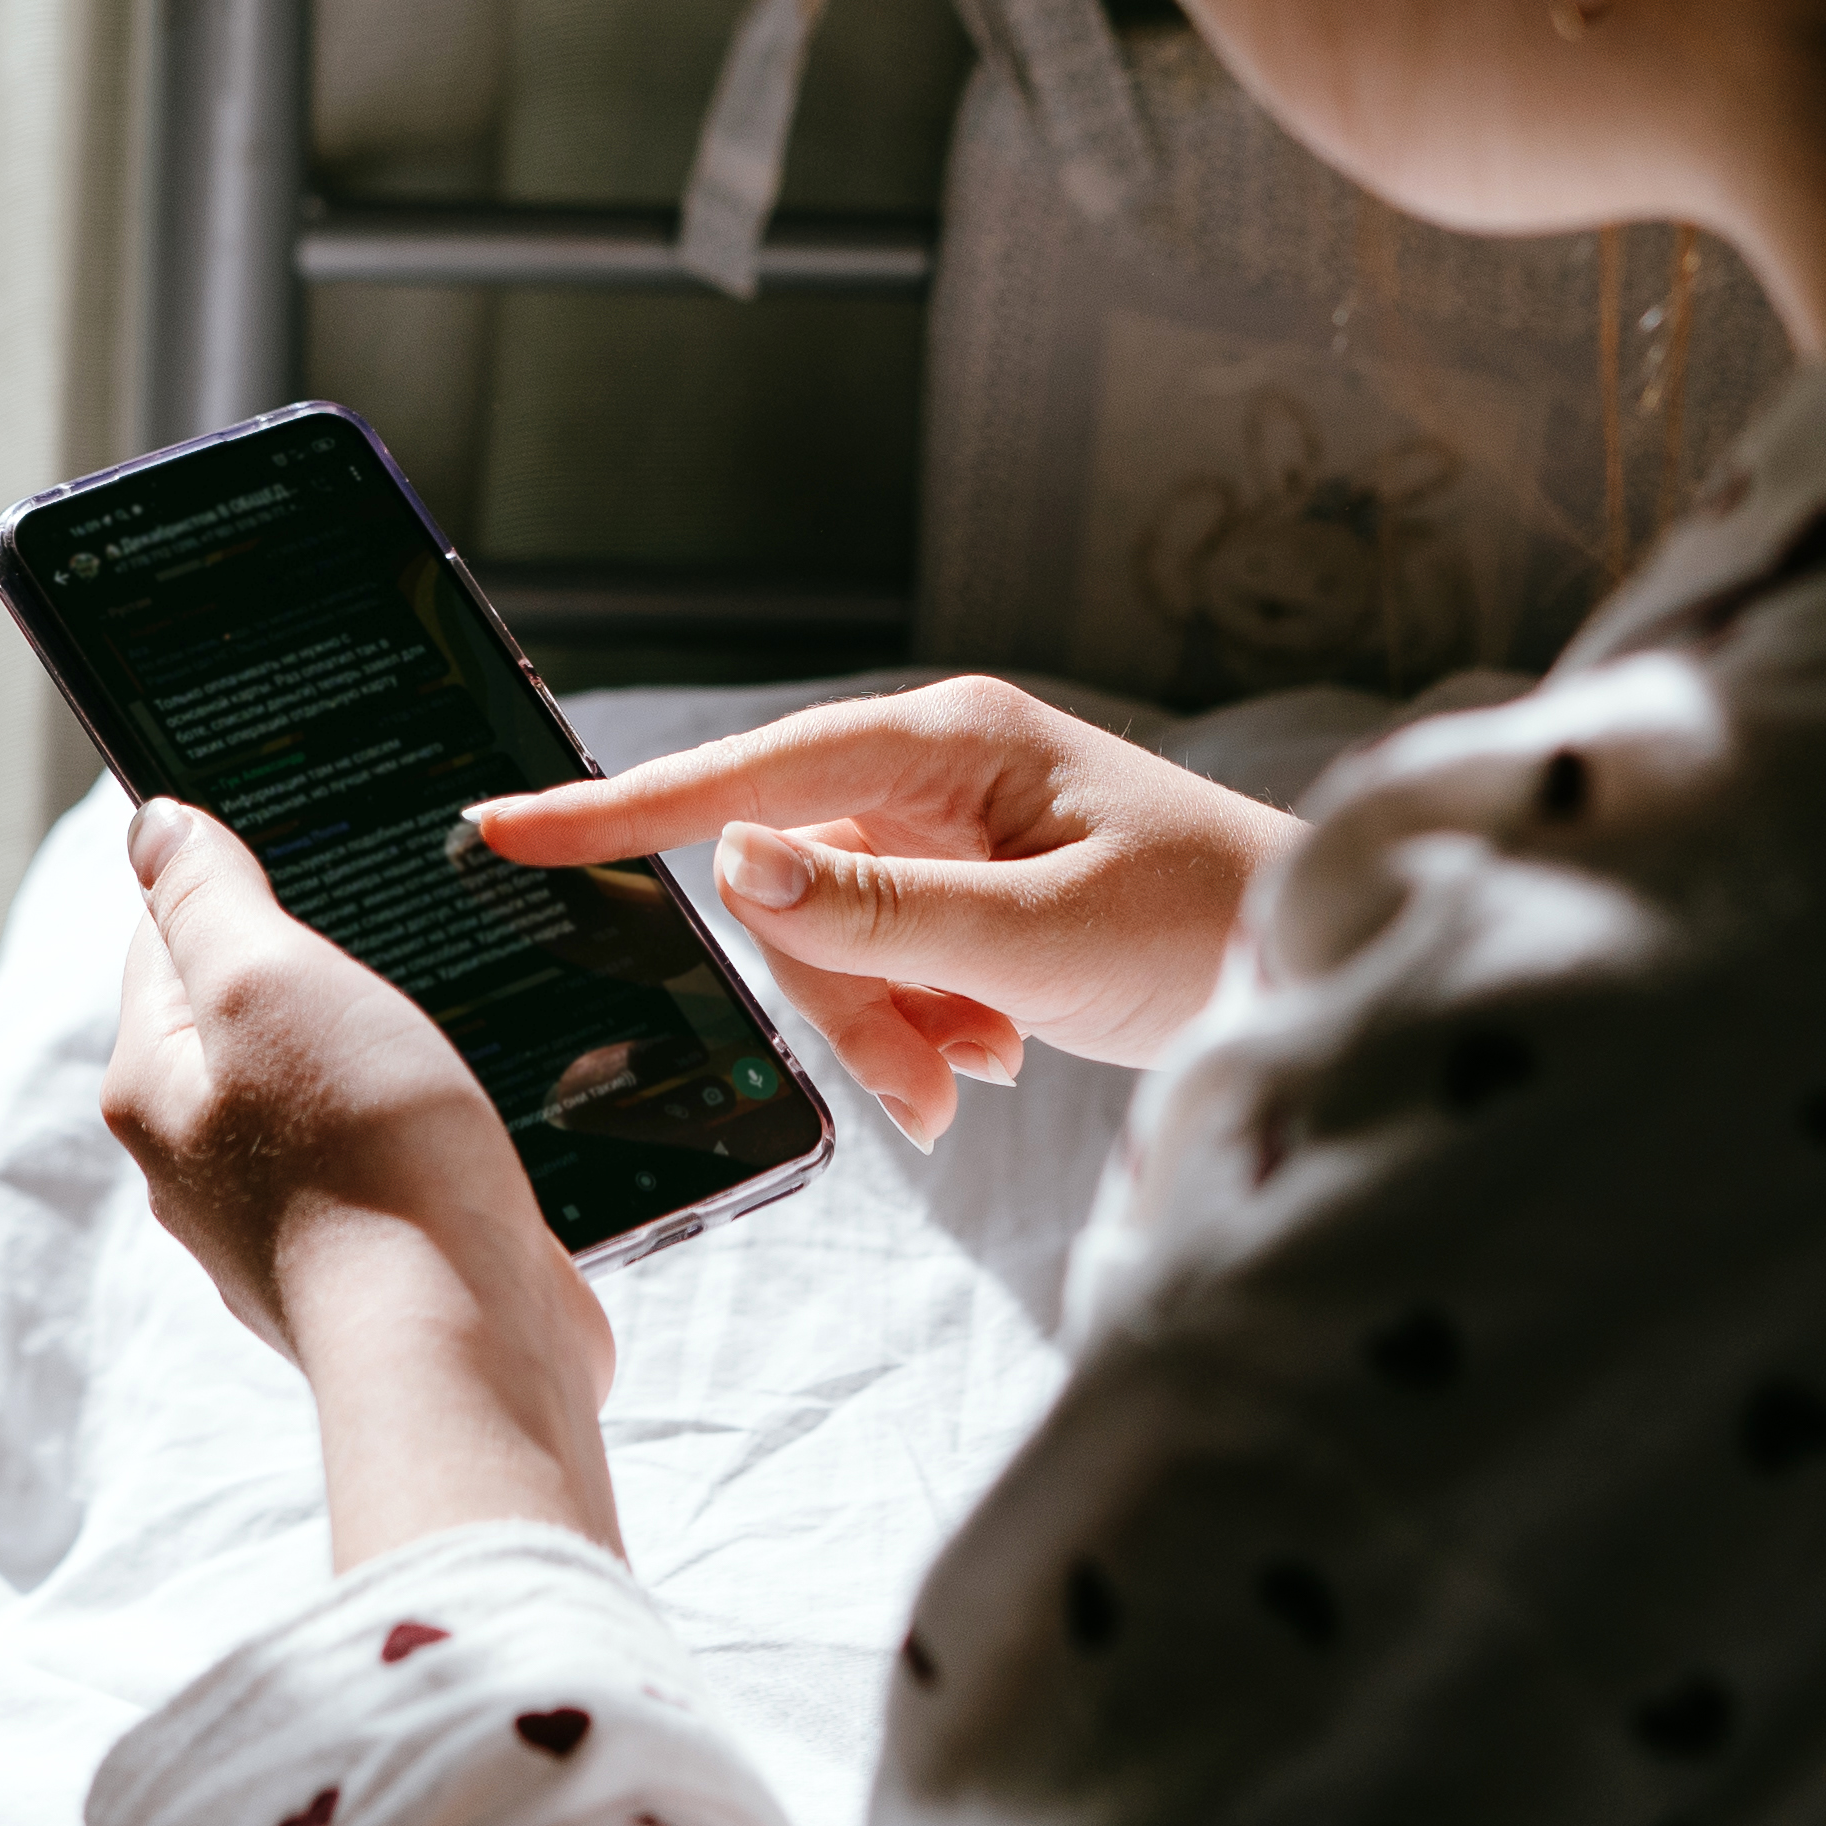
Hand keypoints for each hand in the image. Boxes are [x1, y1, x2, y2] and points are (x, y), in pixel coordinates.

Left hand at [103, 795, 620, 1561]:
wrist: (463, 1344)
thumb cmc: (362, 1157)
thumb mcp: (267, 979)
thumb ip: (208, 895)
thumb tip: (153, 825)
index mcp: (154, 1086)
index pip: (162, 935)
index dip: (225, 869)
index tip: (305, 827)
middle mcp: (207, 1159)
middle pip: (244, 1014)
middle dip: (314, 959)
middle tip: (395, 910)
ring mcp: (292, 1215)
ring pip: (328, 1085)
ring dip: (384, 1041)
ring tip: (456, 1003)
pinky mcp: (382, 1253)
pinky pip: (396, 1155)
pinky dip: (430, 1121)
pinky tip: (482, 1102)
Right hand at [467, 678, 1294, 1144]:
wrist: (1321, 966)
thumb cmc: (1207, 926)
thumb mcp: (1039, 937)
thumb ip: (881, 911)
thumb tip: (736, 864)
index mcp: (946, 741)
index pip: (750, 773)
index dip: (622, 809)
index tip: (504, 828)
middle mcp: (933, 769)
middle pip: (786, 888)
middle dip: (840, 999)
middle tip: (927, 1084)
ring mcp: (945, 831)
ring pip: (828, 943)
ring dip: (885, 1028)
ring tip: (973, 1075)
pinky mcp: (962, 890)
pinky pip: (881, 965)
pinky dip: (919, 1028)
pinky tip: (992, 1055)